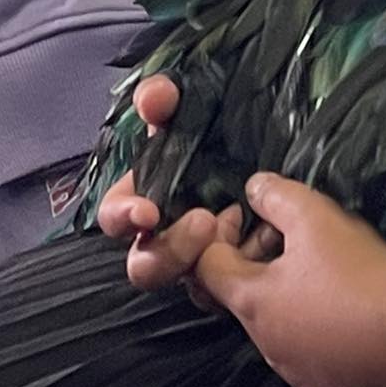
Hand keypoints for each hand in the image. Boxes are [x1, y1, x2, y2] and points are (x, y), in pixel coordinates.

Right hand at [98, 75, 269, 302]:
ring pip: (191, 284)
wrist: (267, 147)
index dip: (123, 217)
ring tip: (245, 227)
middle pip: (146, 266)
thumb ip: (162, 96)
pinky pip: (234, 290)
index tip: (148, 211)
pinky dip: (253, 267)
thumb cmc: (214, 128)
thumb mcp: (185, 104)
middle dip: (172, 250)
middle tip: (206, 222)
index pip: (114, 217)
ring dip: (215, 261)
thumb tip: (154, 100)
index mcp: (141, 197)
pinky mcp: (237, 277)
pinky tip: (271, 237)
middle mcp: (164, 234)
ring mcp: (200, 260)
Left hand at [194, 176, 385, 386]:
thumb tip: (252, 189)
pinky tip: (341, 304)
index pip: (206, 266)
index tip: (244, 216)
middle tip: (285, 236)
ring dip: (285, 293)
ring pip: (276, 324)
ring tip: (318, 267)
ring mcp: (298, 371)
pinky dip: (313, 325)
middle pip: (242, 294)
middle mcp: (267, 344)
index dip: (219, 234)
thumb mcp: (312, 213)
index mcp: (252, 302)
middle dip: (255, 259)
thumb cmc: (362, 274)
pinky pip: (308, 351)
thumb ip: (272, 194)